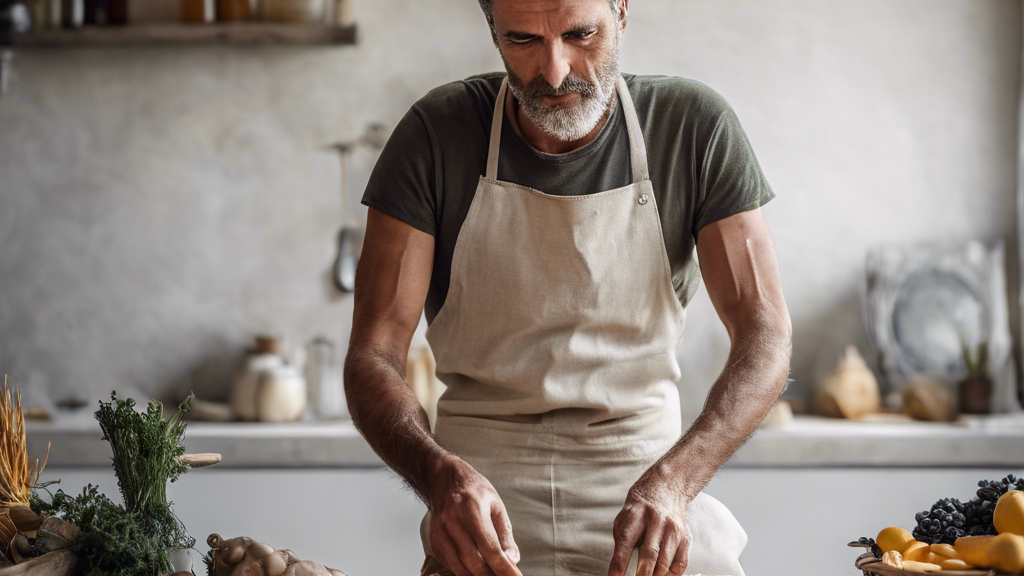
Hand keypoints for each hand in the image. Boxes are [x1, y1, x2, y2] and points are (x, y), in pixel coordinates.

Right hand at [426, 455, 521, 575]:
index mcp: (473, 510)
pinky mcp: (434, 539)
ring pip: (460, 567)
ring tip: (491, 574)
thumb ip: (505, 534)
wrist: (444, 477)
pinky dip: (463, 570)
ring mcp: (440, 531)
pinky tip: (475, 567)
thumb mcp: (496, 505)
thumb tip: (512, 560)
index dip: (504, 568)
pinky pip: (450, 564)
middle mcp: (453, 522)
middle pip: (474, 562)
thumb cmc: (474, 490)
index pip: (490, 548)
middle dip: (491, 575)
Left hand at [608, 464, 690, 575]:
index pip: (626, 541)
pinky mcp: (685, 537)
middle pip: (649, 554)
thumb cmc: (640, 510)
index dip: (619, 562)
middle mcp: (656, 520)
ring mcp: (673, 529)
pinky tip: (662, 574)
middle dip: (641, 574)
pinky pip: (680, 564)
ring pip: (665, 562)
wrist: (665, 490)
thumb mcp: (624, 519)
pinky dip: (670, 575)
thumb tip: (620, 570)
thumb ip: (622, 542)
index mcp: (636, 514)